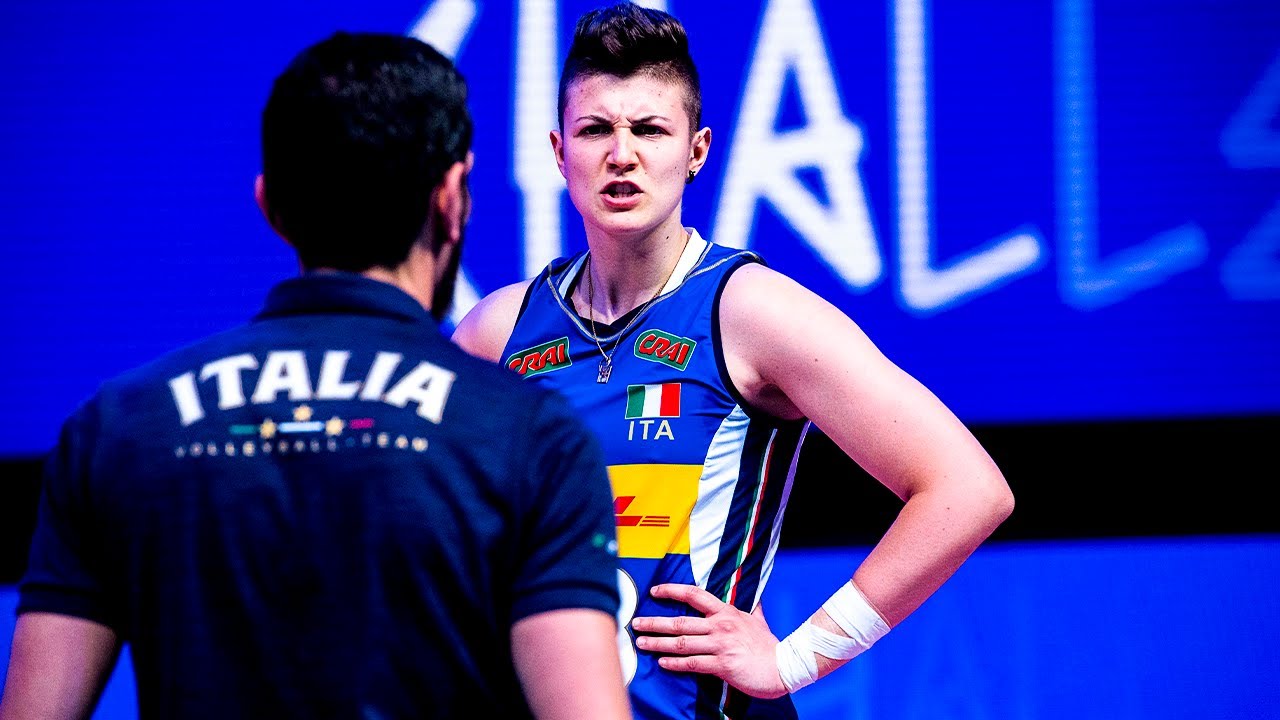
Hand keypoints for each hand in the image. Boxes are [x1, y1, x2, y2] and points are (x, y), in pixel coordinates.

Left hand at [629, 583, 787, 698]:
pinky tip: (662, 663)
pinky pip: (692, 663)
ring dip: (658, 643)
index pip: (695, 595)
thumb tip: (753, 595)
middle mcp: (721, 626)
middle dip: (654, 622)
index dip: (672, 590)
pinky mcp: (722, 665)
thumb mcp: (758, 620)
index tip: (655, 591)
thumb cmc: (769, 645)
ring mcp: (720, 645)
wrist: (784, 666)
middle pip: (680, 621)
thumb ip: (751, 608)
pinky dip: (675, 664)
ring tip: (641, 643)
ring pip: (681, 642)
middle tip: (635, 623)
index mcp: (727, 612)